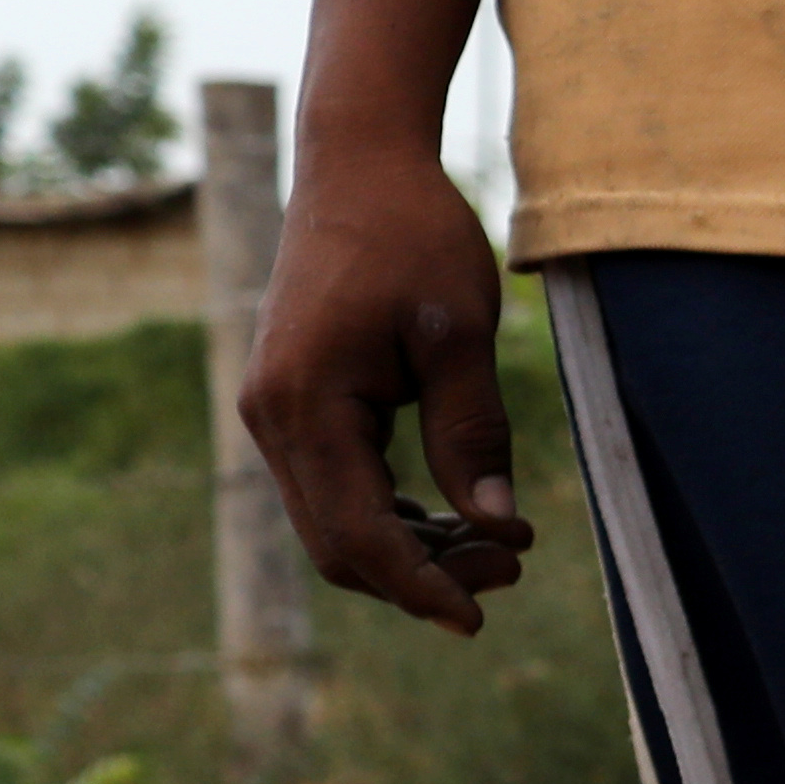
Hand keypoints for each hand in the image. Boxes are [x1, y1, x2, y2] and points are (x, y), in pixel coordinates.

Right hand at [240, 140, 531, 633]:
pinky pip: (336, 488)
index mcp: (304, 404)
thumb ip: (474, 432)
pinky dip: (394, 514)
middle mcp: (271, 417)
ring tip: (502, 546)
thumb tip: (495, 528)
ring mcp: (275, 412)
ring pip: (336, 523)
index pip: (358, 534)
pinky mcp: (294, 404)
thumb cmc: (414, 236)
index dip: (420, 587)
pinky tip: (459, 516)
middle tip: (513, 568)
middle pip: (338, 545)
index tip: (482, 617)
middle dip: (423, 574)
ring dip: (413, 549)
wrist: (359, 167)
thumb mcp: (459, 334)